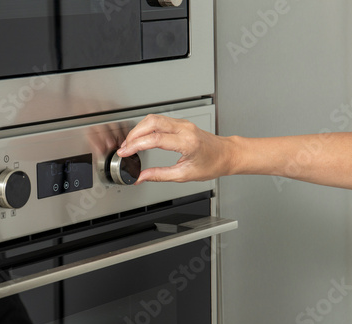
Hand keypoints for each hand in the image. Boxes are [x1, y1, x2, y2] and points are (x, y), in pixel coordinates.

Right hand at [117, 114, 233, 183]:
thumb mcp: (184, 175)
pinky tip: (141, 137)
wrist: (226, 154)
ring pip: (154, 118)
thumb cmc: (212, 164)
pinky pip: (160, 120)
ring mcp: (183, 123)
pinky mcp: (181, 123)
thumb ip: (159, 175)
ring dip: (139, 129)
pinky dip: (146, 128)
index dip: (136, 145)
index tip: (125, 152)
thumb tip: (141, 177)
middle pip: (152, 122)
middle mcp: (185, 129)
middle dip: (134, 134)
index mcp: (187, 142)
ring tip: (130, 144)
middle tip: (125, 147)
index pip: (155, 139)